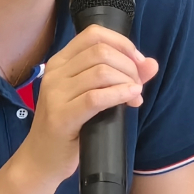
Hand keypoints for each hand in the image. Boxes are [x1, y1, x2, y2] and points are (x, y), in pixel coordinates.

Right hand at [21, 25, 159, 179]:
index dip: (122, 43)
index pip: (93, 34)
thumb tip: (151, 64)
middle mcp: (55, 73)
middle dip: (129, 66)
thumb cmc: (70, 127)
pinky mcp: (61, 117)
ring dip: (127, 82)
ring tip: (134, 96)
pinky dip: (120, 94)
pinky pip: (96, 97)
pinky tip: (131, 98)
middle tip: (137, 86)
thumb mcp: (93, 96)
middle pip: (101, 52)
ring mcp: (55, 94)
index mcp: (60, 62)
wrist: (42, 160)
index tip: (138, 61)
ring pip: (101, 72)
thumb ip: (121, 77)